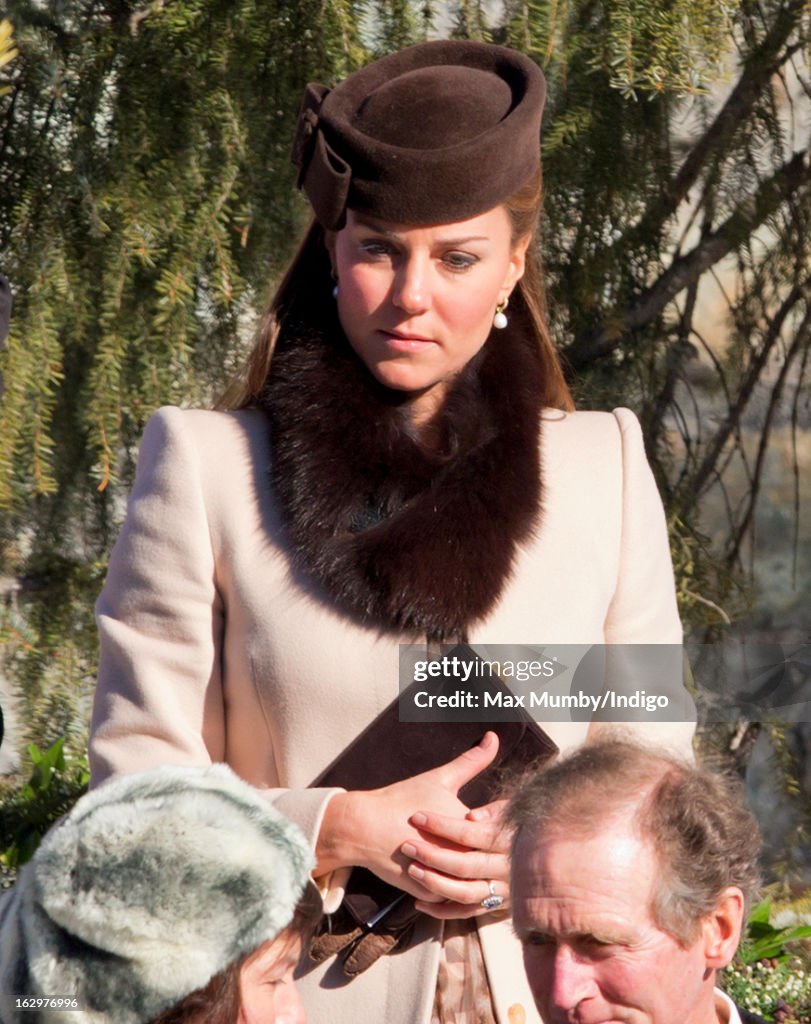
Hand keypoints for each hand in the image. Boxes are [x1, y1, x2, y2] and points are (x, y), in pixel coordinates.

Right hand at [316, 732, 499, 902]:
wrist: (364, 827)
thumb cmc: (402, 800)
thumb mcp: (440, 779)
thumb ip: (472, 761)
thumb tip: (493, 737)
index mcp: (469, 827)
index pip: (506, 834)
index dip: (510, 829)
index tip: (504, 825)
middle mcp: (461, 856)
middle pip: (496, 863)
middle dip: (501, 857)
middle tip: (507, 849)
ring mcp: (446, 878)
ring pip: (479, 887)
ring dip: (485, 879)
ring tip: (489, 869)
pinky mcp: (431, 893)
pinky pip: (455, 900)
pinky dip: (463, 893)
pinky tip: (469, 884)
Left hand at [401, 797, 511, 918]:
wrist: (547, 860)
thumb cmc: (519, 824)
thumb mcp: (512, 811)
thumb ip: (492, 812)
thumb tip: (470, 818)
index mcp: (508, 840)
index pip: (470, 834)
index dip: (441, 825)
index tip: (417, 817)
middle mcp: (507, 868)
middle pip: (464, 864)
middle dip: (431, 854)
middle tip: (406, 846)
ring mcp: (503, 891)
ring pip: (464, 893)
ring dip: (434, 882)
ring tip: (412, 869)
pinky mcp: (496, 907)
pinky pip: (466, 913)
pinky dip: (441, 911)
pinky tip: (419, 902)